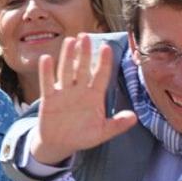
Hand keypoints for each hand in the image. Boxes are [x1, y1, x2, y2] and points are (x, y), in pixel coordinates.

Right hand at [30, 35, 137, 165]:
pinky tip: (46, 58)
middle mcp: (79, 90)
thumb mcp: (102, 132)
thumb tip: (134, 118)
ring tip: (70, 41)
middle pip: (83, 68)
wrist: (60, 144)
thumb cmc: (83, 136)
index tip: (107, 48)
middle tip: (86, 36)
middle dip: (85, 53)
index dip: (104, 62)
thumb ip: (117, 125)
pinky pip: (47, 84)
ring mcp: (64, 93)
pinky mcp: (49, 99)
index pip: (101, 75)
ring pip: (66, 71)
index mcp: (94, 96)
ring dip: (68, 57)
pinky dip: (46, 72)